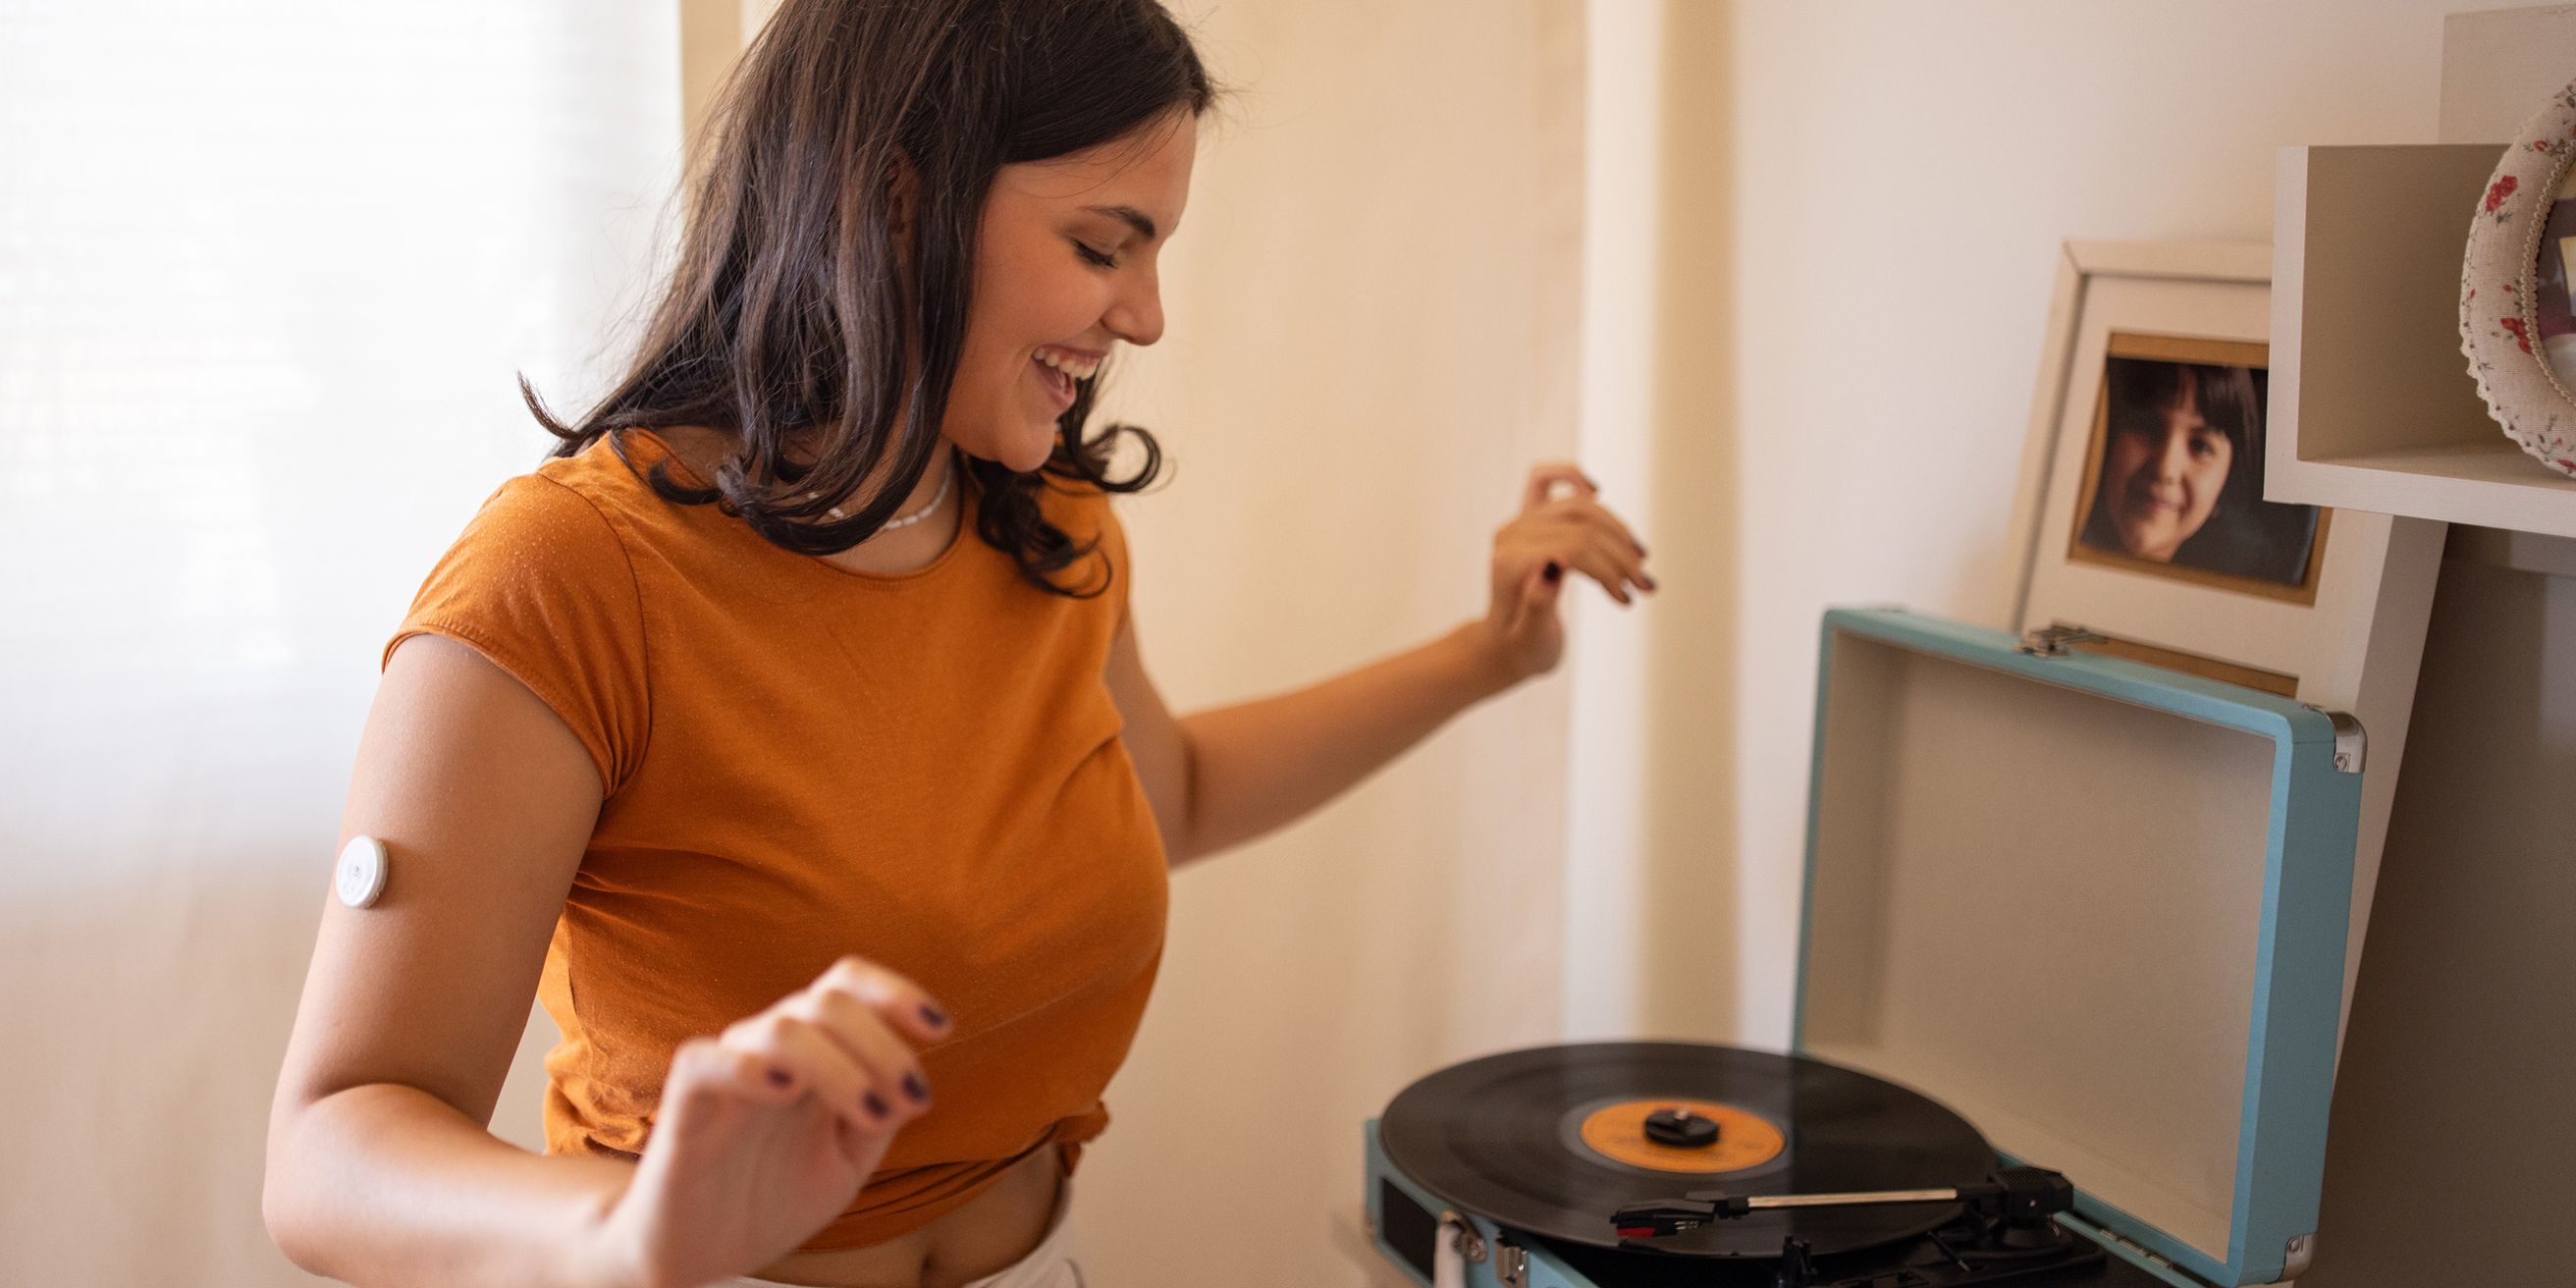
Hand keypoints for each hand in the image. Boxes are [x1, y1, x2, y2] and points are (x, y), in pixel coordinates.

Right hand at [584, 957, 950, 1287]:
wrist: (697, 1253)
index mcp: (813, 1053)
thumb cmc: (769, 1197)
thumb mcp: (847, 1161)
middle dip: (884, 1045)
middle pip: (829, 1000)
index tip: (940, 1029)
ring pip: (784, 1026)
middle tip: (909, 1103)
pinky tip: (788, 1091)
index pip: (849, 987)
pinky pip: (706, 1060)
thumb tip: (910, 1085)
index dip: (896, 992)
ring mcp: (728, 1071)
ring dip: (842, 1065)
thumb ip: (879, 1116)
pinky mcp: (685, 1105)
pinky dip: (750, 1066)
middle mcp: (771, 1050)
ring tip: (869, 1115)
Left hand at [1475, 462, 1653, 682]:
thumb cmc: (1522, 649)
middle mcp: (1511, 535)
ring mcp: (1519, 523)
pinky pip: (1543, 478)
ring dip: (1616, 530)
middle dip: (1620, 558)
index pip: (1574, 551)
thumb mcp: (1532, 641)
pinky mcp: (1527, 517)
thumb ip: (1538, 606)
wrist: (1505, 646)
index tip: (1628, 599)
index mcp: (1509, 563)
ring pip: (1580, 507)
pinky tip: (1596, 490)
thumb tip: (1551, 568)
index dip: (1608, 571)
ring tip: (1640, 560)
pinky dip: (1572, 477)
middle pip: (1582, 530)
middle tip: (1646, 587)